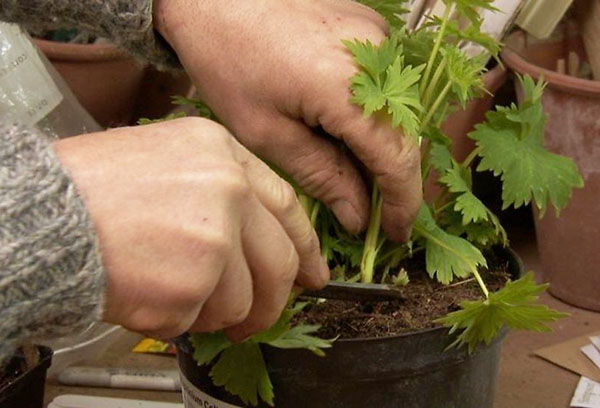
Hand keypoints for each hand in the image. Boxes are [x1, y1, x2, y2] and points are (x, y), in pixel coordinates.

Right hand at [53, 118, 327, 340]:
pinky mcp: (191, 283)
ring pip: (240, 301)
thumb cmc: (93, 188)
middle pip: (280, 263)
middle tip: (254, 319)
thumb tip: (260, 244)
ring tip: (167, 292)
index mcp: (224, 154)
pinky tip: (144, 294)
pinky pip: (199, 320)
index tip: (313, 274)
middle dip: (269, 302)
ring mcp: (214, 237)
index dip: (306, 247)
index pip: (288, 208)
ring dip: (209, 312)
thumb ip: (222, 194)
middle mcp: (228, 191)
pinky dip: (174, 320)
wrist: (44, 212)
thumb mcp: (169, 159)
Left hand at [154, 0, 421, 241]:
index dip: (403, 203)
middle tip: (373, 213)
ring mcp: (377, 38)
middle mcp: (377, 57)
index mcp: (348, 87)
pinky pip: (386, 85)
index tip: (396, 234)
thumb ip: (322, 177)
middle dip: (393, 181)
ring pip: (398, 110)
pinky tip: (344, 132)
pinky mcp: (369, 29)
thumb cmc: (228, 61)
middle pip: (405, 135)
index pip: (397, 159)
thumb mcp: (266, 133)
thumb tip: (359, 217)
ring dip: (383, 148)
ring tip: (353, 175)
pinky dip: (373, 116)